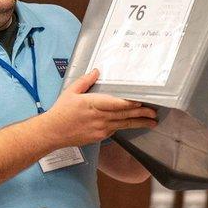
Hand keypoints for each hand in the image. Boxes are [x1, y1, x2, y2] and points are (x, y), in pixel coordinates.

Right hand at [42, 69, 156, 147]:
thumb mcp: (71, 91)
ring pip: (123, 125)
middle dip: (142, 114)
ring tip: (152, 122)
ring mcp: (101, 129)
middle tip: (154, 112)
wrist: (53, 132)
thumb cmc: (61, 111)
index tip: (142, 101)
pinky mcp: (100, 137)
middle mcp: (99, 118)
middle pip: (124, 115)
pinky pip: (116, 130)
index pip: (116, 104)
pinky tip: (134, 124)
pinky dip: (126, 126)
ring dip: (139, 123)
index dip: (130, 104)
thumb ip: (85, 81)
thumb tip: (97, 70)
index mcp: (92, 104)